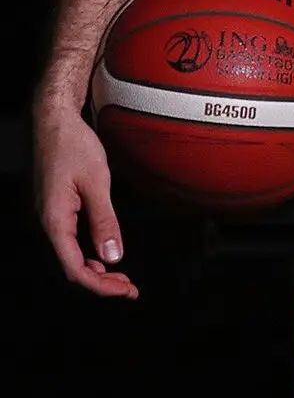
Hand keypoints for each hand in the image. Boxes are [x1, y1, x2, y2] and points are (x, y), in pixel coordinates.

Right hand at [33, 106, 138, 298]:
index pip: (75, 269)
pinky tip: (103, 252)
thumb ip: (104, 221)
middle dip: (101, 281)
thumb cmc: (74, 146)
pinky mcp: (54, 207)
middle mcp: (47, 223)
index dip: (101, 286)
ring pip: (70, 254)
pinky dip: (87, 251)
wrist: (53, 120)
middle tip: (129, 288)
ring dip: (95, 268)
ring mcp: (48, 216)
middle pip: (72, 267)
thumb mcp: (97, 182)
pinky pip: (69, 239)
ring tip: (121, 276)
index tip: (127, 290)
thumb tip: (113, 257)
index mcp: (54, 221)